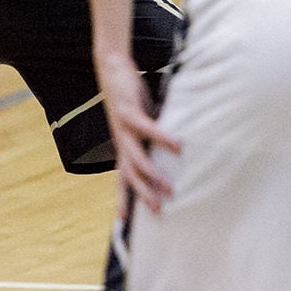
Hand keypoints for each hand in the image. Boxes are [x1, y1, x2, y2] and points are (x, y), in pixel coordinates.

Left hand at [99, 59, 181, 217]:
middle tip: (158, 212)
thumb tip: (172, 150)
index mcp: (123, 146)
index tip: (123, 221)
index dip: (122, 198)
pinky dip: (163, 138)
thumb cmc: (130, 98)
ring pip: (136, 159)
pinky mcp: (129, 112)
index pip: (122, 177)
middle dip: (143, 195)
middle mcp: (121, 141)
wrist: (112, 70)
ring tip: (169, 188)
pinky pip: (148, 129)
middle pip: (130, 175)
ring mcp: (123, 128)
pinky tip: (178, 146)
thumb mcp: (141, 123)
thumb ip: (151, 138)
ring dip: (152, 175)